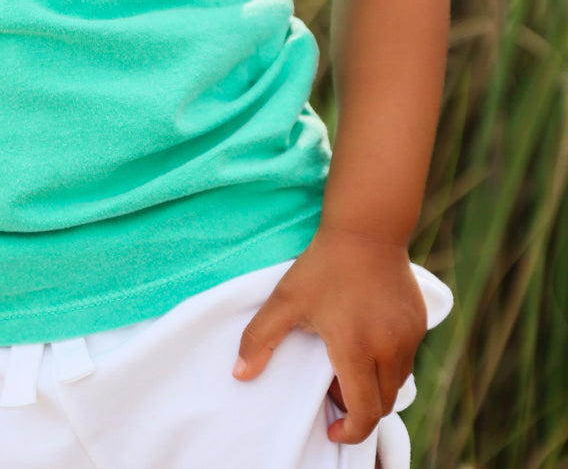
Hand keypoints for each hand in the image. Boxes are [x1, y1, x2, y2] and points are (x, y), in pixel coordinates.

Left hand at [232, 226, 427, 445]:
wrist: (366, 228)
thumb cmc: (323, 266)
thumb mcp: (285, 300)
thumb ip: (259, 339)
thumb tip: (240, 374)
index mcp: (356, 349)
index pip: (364, 412)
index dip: (350, 431)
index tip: (333, 430)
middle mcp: (389, 349)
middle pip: (382, 403)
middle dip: (359, 408)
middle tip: (334, 390)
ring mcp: (409, 336)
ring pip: (397, 382)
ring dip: (376, 385)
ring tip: (348, 363)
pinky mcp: (419, 322)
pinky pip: (407, 357)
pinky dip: (389, 362)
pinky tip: (368, 339)